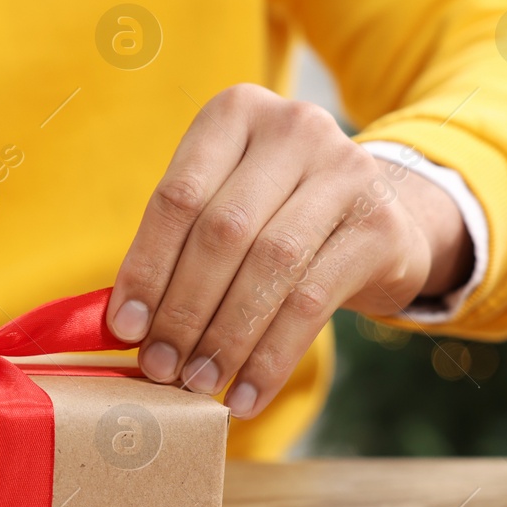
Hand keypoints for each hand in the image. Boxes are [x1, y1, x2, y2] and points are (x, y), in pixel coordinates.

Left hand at [106, 84, 471, 418]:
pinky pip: (312, 302)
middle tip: (160, 367)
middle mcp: (294, 128)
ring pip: (268, 267)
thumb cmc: (277, 215)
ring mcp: (345, 169)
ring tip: (198, 383)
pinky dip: (271, 357)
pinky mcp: (379, 224)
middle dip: (183, 310)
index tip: (125, 328)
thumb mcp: (226, 204)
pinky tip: (247, 394)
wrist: (383, 216)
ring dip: (225, 338)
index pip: (177, 197)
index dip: (147, 268)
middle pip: (222, 232)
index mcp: (236, 112)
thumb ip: (177, 247)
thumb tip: (124, 326)